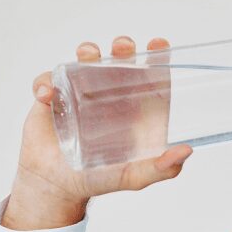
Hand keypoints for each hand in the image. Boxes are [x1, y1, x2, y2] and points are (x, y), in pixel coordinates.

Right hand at [3, 36, 193, 229]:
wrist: (58, 186)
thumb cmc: (100, 179)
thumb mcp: (134, 177)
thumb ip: (162, 168)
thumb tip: (186, 151)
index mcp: (135, 108)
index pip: (149, 76)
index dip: (156, 57)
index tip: (159, 45)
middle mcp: (109, 95)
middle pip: (119, 60)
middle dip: (122, 48)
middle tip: (123, 48)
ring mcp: (79, 92)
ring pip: (84, 60)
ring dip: (88, 52)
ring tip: (88, 56)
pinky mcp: (52, 98)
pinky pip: (47, 80)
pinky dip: (45, 83)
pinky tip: (46, 97)